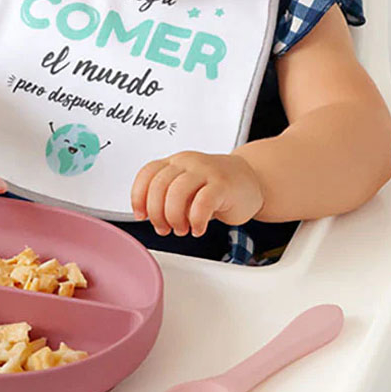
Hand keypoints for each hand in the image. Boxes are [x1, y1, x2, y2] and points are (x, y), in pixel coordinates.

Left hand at [131, 151, 264, 236]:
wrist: (252, 179)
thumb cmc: (217, 187)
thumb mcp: (188, 188)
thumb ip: (169, 198)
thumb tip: (151, 217)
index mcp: (175, 162)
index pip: (147, 173)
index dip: (139, 196)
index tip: (141, 215)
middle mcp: (188, 163)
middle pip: (159, 185)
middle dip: (157, 213)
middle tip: (164, 228)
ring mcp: (206, 171)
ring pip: (177, 192)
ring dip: (175, 218)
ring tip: (182, 229)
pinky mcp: (223, 185)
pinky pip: (202, 203)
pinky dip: (196, 221)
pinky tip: (199, 228)